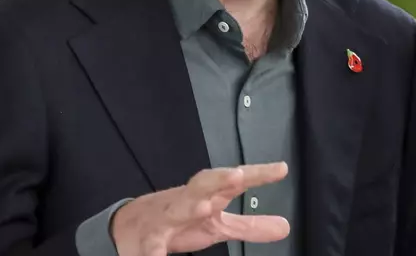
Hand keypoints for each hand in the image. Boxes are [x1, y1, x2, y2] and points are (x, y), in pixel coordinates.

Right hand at [111, 162, 289, 255]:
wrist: (129, 226)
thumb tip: (286, 226)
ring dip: (188, 205)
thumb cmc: (179, 221)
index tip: (281, 169)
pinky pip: (150, 247)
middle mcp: (186, 201)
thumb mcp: (216, 225)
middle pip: (201, 185)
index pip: (232, 182)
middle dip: (217, 179)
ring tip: (202, 207)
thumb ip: (249, 226)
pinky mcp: (147, 240)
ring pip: (175, 208)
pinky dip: (153, 253)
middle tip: (237, 175)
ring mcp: (165, 219)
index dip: (256, 174)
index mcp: (205, 197)